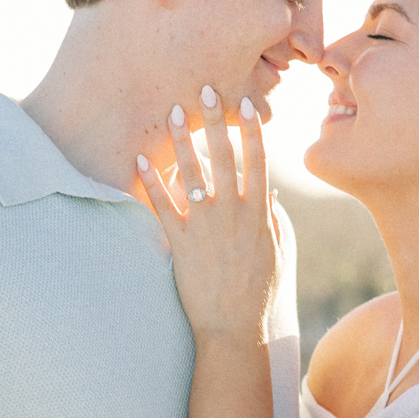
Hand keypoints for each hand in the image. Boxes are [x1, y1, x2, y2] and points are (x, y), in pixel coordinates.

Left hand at [137, 89, 282, 343]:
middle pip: (224, 157)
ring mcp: (207, 227)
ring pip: (193, 174)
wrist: (234, 327)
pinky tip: (141, 161)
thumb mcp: (277, 253)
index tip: (245, 104)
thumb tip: (270, 196)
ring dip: (182, 141)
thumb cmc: (258, 293)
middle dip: (214, 121)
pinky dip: (152, 183)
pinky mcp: (183, 243)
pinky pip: (164, 206)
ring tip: (172, 113)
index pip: (258, 162)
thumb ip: (273, 221)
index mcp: (258, 214)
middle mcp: (234, 214)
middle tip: (205, 90)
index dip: (251, 131)